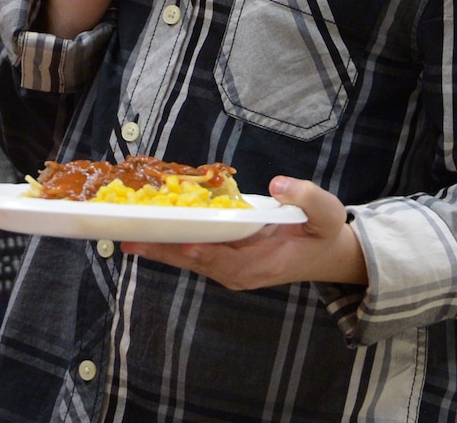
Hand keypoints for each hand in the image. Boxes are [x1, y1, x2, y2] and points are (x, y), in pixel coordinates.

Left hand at [121, 177, 367, 290]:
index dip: (204, 251)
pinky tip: (152, 238)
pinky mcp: (227, 263)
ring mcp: (232, 271)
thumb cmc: (324, 231)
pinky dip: (173, 247)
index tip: (182, 243)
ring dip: (162, 251)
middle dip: (166, 251)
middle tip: (131, 242)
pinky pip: (196, 256)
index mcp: (265, 262)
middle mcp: (242, 272)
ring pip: (192, 261)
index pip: (229, 258)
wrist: (325, 253)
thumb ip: (305, 197)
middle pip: (199, 262)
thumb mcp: (326, 211)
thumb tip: (278, 185)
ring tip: (130, 241)